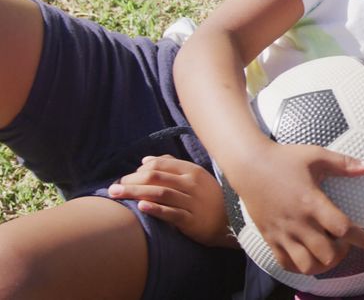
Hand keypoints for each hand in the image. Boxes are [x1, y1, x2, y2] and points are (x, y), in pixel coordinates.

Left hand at [108, 155, 235, 248]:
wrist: (231, 222)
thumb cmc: (208, 198)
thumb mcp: (196, 177)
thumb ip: (172, 166)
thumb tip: (145, 160)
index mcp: (192, 171)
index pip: (160, 165)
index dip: (138, 170)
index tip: (125, 179)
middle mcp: (192, 184)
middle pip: (155, 177)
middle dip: (130, 181)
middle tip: (113, 188)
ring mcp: (193, 202)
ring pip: (160, 194)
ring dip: (135, 193)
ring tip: (117, 195)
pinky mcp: (192, 220)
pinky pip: (171, 213)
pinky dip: (155, 209)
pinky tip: (141, 207)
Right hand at [226, 143, 363, 274]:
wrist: (248, 165)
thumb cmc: (285, 158)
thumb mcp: (317, 156)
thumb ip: (346, 164)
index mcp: (312, 202)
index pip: (343, 228)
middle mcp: (298, 222)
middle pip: (327, 254)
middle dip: (343, 253)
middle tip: (345, 241)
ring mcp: (282, 233)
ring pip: (307, 265)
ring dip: (323, 263)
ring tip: (328, 251)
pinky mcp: (270, 238)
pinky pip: (286, 264)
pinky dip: (301, 266)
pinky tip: (310, 255)